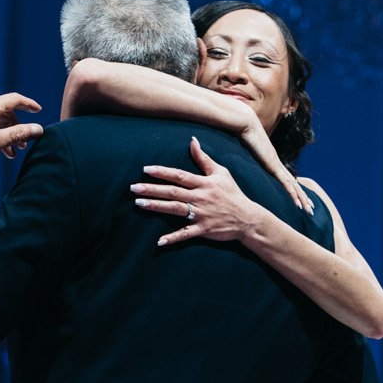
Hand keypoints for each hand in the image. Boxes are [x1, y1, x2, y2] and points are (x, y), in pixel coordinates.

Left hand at [132, 137, 260, 246]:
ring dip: (156, 207)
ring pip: (175, 209)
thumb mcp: (221, 173)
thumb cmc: (233, 194)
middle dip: (152, 189)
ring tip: (139, 204)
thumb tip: (192, 140)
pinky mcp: (204, 230)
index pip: (179, 175)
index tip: (146, 169)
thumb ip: (204, 159)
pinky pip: (186, 234)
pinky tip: (159, 241)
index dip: (162, 172)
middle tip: (133, 188)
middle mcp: (201, 197)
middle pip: (173, 192)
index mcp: (204, 183)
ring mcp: (201, 214)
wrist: (248, 218)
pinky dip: (173, 238)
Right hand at [237, 111, 313, 213]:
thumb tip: (232, 163)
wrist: (245, 124)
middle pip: (294, 184)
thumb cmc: (241, 135)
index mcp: (270, 162)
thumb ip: (240, 158)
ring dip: (302, 199)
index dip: (294, 189)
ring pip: (294, 186)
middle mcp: (276, 164)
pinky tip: (299, 204)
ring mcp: (276, 165)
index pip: (285, 179)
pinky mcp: (274, 166)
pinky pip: (286, 183)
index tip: (299, 199)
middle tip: (311, 209)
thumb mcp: (241, 151)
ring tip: (310, 210)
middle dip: (303, 197)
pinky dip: (293, 194)